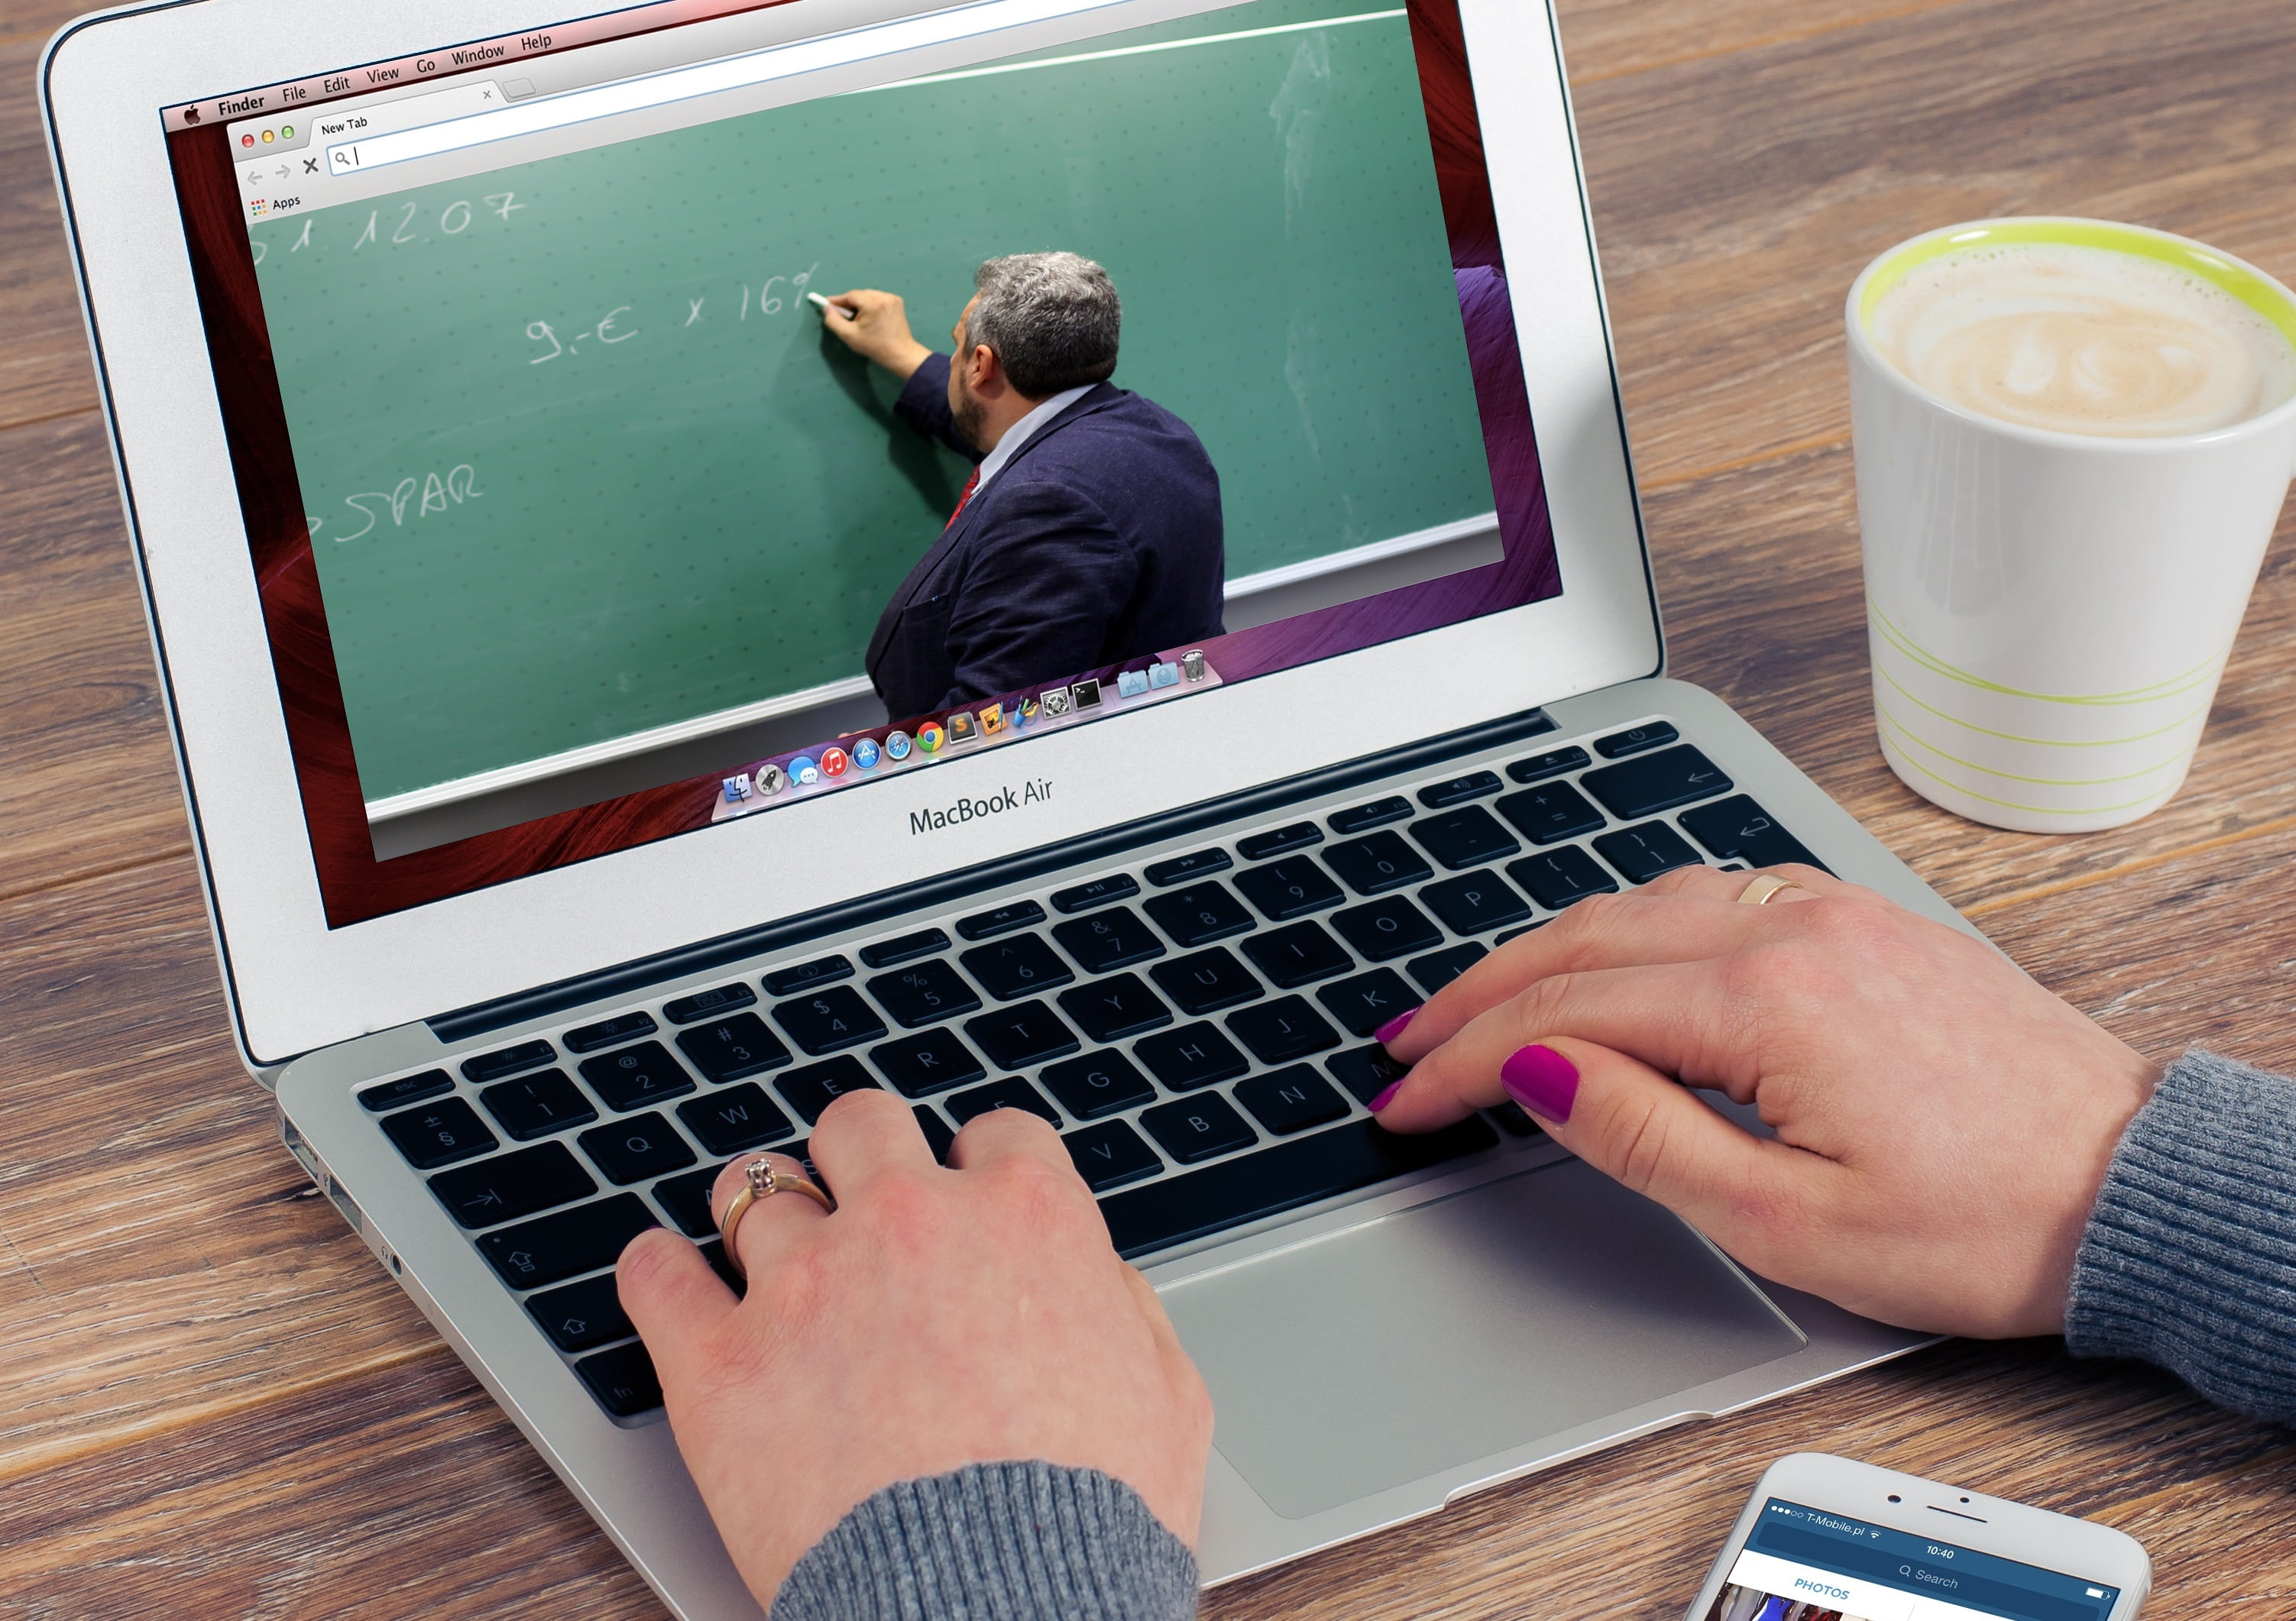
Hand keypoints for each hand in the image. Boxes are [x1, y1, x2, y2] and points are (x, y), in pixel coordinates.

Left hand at [616, 1091, 1211, 1607]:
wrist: (1000, 1608)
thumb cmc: (1092, 1523)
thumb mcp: (1167, 1401)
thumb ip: (1130, 1313)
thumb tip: (1102, 1281)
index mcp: (1026, 1219)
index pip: (996, 1134)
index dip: (979, 1165)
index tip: (964, 1193)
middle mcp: (911, 1222)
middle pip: (863, 1126)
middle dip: (861, 1154)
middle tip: (855, 1194)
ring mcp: (808, 1283)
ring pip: (753, 1190)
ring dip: (758, 1212)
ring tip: (755, 1243)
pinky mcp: (722, 1363)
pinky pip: (656, 1277)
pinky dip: (654, 1270)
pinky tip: (660, 1272)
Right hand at [817, 287, 933, 378]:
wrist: (900, 354)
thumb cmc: (874, 346)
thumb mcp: (849, 336)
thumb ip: (834, 321)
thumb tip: (827, 309)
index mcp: (873, 303)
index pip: (850, 295)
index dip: (837, 300)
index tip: (827, 304)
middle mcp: (884, 296)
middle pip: (860, 295)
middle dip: (849, 303)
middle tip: (841, 314)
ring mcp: (892, 298)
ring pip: (868, 296)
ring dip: (860, 303)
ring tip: (856, 317)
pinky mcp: (897, 302)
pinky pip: (878, 298)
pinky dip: (870, 304)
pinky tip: (869, 316)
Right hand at [1372, 864, 2155, 1337]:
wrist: (2131, 1186)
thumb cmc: (1983, 1221)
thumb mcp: (1789, 1220)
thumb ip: (1644, 1135)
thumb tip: (1533, 1072)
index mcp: (1765, 1000)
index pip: (1561, 1014)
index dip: (1462, 1061)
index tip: (1403, 1100)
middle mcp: (1791, 929)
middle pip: (1583, 938)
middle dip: (1475, 992)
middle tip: (1403, 1043)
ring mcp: (1828, 913)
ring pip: (1638, 904)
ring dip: (1544, 951)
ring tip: (1477, 1004)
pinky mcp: (1859, 921)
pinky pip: (1705, 896)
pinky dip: (1622, 925)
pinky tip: (1601, 957)